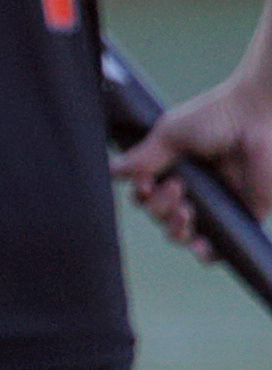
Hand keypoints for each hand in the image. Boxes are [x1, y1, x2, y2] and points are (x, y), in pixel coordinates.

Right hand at [118, 72, 271, 262]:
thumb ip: (142, 157)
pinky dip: (205, 252)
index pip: (145, 196)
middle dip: (159, 208)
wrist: (257, 116)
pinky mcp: (241, 216)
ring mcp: (217, 204)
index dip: (140, 196)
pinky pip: (219, 247)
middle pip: (159, 217)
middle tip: (176, 187)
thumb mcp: (170, 133)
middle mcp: (194, 189)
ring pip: (181, 234)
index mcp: (175, 170)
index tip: (144, 184)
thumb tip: (112, 171)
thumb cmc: (216, 116)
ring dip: (175, 229)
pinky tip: (199, 244)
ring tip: (186, 210)